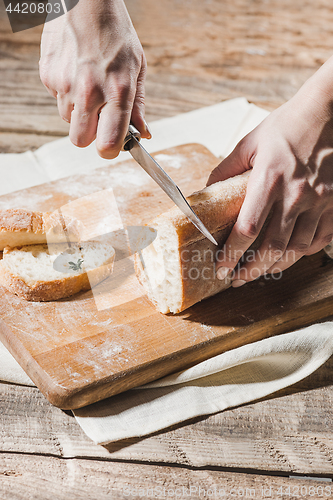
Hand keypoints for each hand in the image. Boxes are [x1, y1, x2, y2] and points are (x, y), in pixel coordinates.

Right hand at [39, 0, 150, 158]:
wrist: (85, 0)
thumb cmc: (116, 33)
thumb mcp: (137, 68)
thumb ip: (138, 106)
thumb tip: (143, 134)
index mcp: (118, 90)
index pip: (108, 143)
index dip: (110, 150)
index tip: (112, 146)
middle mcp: (90, 91)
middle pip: (81, 141)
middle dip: (90, 135)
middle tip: (98, 119)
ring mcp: (65, 84)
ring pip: (67, 121)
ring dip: (78, 112)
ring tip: (88, 85)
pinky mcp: (48, 75)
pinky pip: (56, 99)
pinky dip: (66, 93)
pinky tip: (75, 72)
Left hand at [208, 59, 332, 286]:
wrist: (331, 110)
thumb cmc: (289, 124)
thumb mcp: (251, 142)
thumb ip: (226, 169)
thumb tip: (207, 191)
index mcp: (269, 179)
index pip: (247, 229)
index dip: (231, 254)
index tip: (220, 266)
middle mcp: (296, 194)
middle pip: (272, 248)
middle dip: (251, 270)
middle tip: (237, 279)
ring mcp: (320, 201)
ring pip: (297, 249)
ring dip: (276, 266)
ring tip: (260, 271)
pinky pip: (319, 240)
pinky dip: (302, 253)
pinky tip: (289, 256)